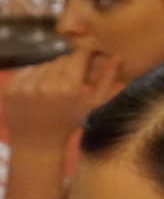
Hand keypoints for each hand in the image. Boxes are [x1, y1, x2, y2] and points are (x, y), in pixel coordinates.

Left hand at [3, 48, 120, 146]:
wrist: (37, 143)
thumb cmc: (70, 122)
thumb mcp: (94, 104)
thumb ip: (107, 78)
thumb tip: (118, 55)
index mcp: (68, 87)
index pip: (79, 55)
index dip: (85, 56)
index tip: (86, 62)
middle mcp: (45, 84)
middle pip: (61, 59)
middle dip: (68, 67)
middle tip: (69, 81)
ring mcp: (25, 87)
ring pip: (44, 64)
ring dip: (50, 72)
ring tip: (52, 88)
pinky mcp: (9, 89)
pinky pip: (26, 70)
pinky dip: (33, 77)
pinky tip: (37, 91)